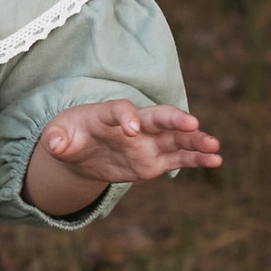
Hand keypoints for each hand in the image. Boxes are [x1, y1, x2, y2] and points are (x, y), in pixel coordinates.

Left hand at [24, 97, 221, 213]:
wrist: (81, 151)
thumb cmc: (70, 135)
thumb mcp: (58, 136)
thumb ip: (57, 138)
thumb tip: (54, 143)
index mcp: (108, 114)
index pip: (120, 110)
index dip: (126, 117)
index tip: (131, 130)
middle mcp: (134, 125)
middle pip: (157, 117)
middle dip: (174, 119)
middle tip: (192, 123)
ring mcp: (147, 143)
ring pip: (174, 139)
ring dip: (195, 141)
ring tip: (215, 146)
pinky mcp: (155, 160)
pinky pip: (179, 159)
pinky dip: (197, 160)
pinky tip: (216, 160)